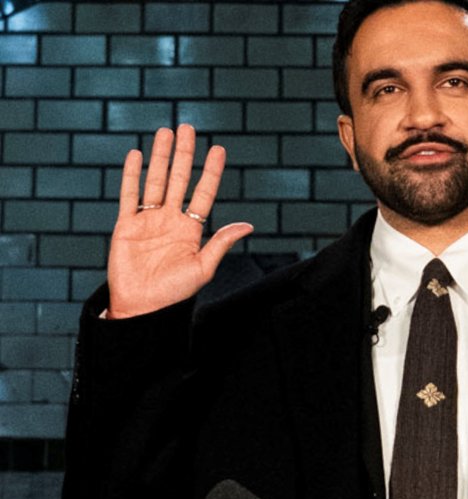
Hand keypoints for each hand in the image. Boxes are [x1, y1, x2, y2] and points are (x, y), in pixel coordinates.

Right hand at [107, 124, 252, 317]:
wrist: (142, 308)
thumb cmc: (174, 294)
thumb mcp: (203, 268)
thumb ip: (221, 243)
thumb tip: (248, 226)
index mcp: (191, 230)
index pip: (203, 193)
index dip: (211, 172)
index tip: (219, 149)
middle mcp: (171, 221)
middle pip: (179, 179)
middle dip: (184, 154)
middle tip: (188, 127)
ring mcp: (148, 221)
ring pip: (155, 181)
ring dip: (160, 157)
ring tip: (166, 132)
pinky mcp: (126, 226)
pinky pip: (129, 196)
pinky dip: (132, 175)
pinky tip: (137, 155)